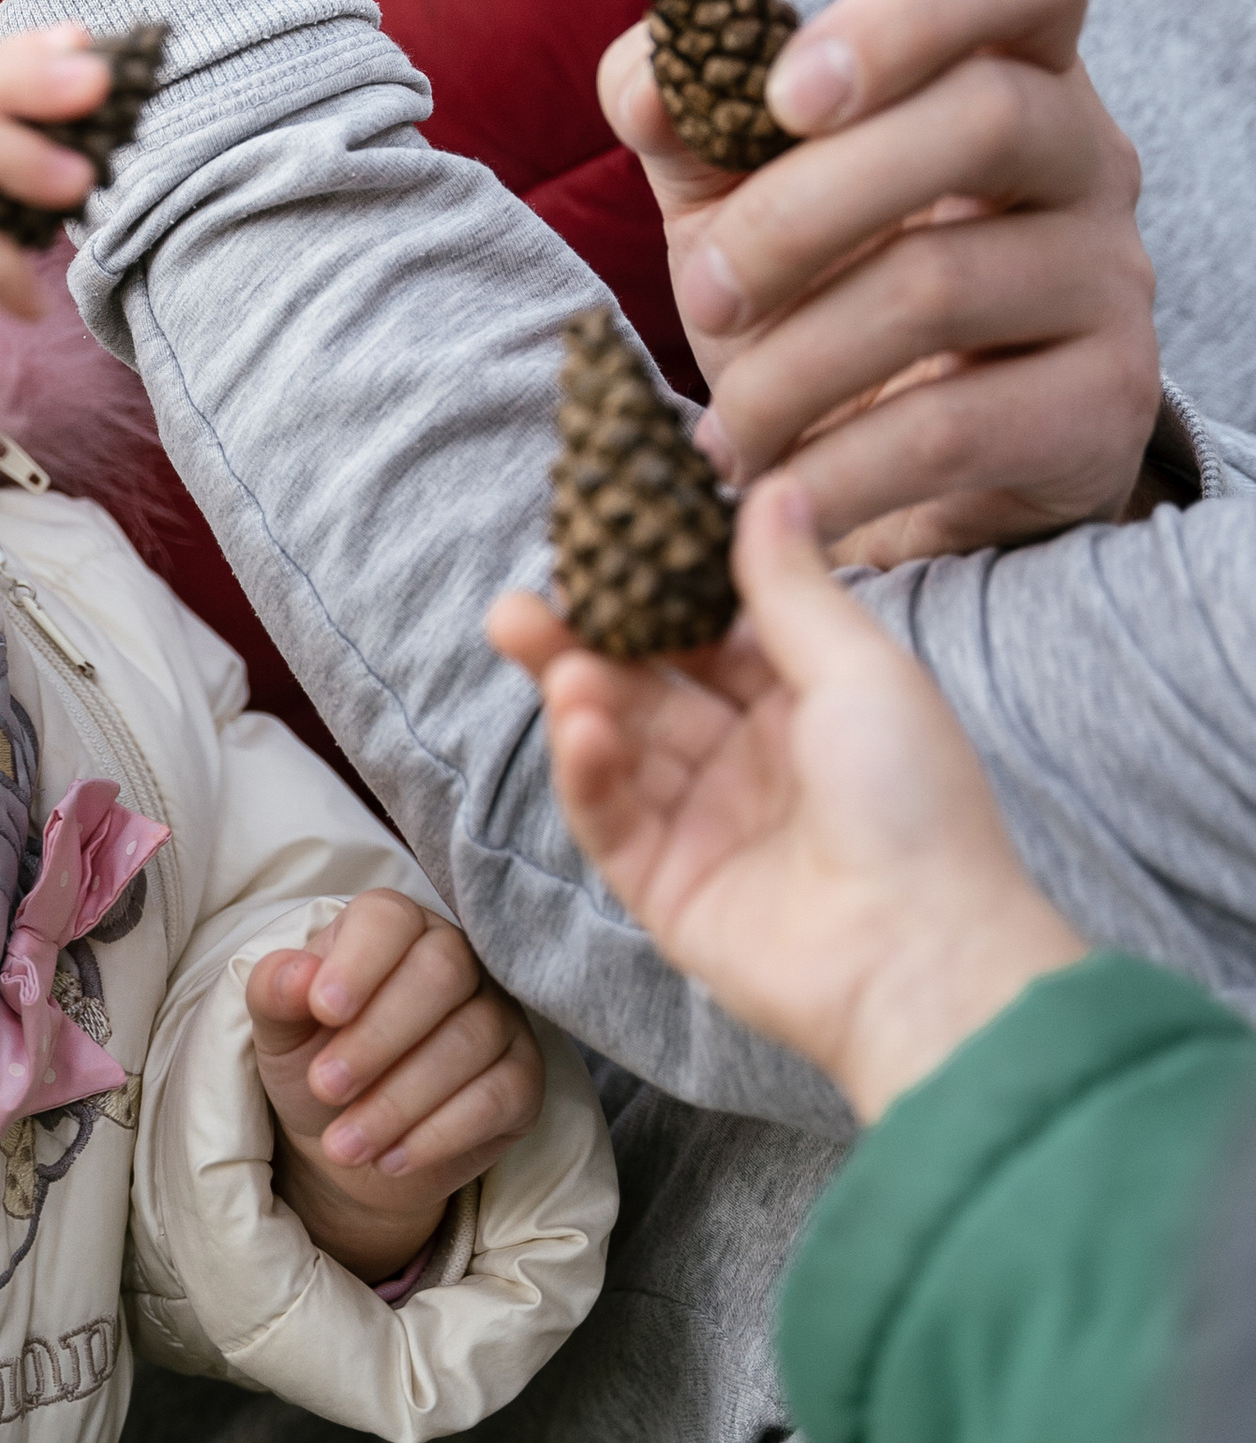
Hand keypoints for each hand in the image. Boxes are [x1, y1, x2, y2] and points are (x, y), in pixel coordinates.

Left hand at [245, 888, 544, 1277]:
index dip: (359, 963)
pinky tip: (390, 1159)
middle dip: (377, 1037)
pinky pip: (499, 1096)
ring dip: (397, 1100)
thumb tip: (296, 975)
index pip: (389, 920)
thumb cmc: (316, 1062)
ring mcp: (500, 1017)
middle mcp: (459, 959)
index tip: (323, 1011)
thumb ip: (275, 992)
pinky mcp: (523, 1078)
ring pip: (469, 1040)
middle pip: (442, 972)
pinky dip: (439, 1134)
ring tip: (343, 1146)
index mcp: (393, 929)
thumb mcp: (280, 1031)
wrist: (352, 1141)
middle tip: (325, 1088)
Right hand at [489, 472, 1082, 1119]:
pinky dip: (587, 768)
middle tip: (519, 606)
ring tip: (549, 657)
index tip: (592, 545)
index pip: (707, 633)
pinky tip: (580, 725)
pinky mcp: (668, 888)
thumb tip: (770, 484)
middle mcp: (751, 761)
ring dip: (580, 699)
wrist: (923, 958)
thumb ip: (790, 584)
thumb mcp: (858, 670)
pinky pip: (611, 817)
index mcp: (806, 704)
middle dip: (582, 643)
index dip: (650, 592)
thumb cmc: (916, 805)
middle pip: (645, 686)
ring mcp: (706, 827)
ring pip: (618, 746)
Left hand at [603, 0, 1160, 564]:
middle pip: (980, 119)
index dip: (910, 9)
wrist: (898, 474)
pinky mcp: (1107, 407)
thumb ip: (686, 117)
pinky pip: (957, 426)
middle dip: (795, 212)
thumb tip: (646, 83)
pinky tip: (772, 486)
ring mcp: (1112, 279)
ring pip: (941, 283)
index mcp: (1009, 63)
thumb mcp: (734, 194)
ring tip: (725, 427)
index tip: (781, 93)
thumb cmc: (819, 294)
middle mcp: (1088, 154)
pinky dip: (835, 465)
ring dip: (790, 364)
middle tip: (699, 296)